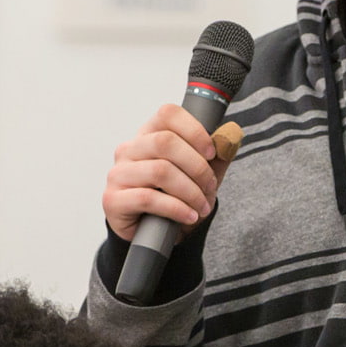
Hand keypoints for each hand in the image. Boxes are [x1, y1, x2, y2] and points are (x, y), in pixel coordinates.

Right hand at [103, 105, 237, 240]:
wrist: (152, 232)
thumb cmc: (174, 197)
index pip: (168, 114)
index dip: (194, 130)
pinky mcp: (113, 199)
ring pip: (160, 171)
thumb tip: (232, 135)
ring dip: (190, 191)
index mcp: (149, 134)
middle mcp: (129, 149)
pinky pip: (148, 198)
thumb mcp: (199, 175)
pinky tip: (189, 216)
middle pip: (165, 142)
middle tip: (210, 186)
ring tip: (201, 206)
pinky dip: (176, 208)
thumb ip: (216, 156)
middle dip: (197, 167)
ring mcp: (118, 174)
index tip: (211, 153)